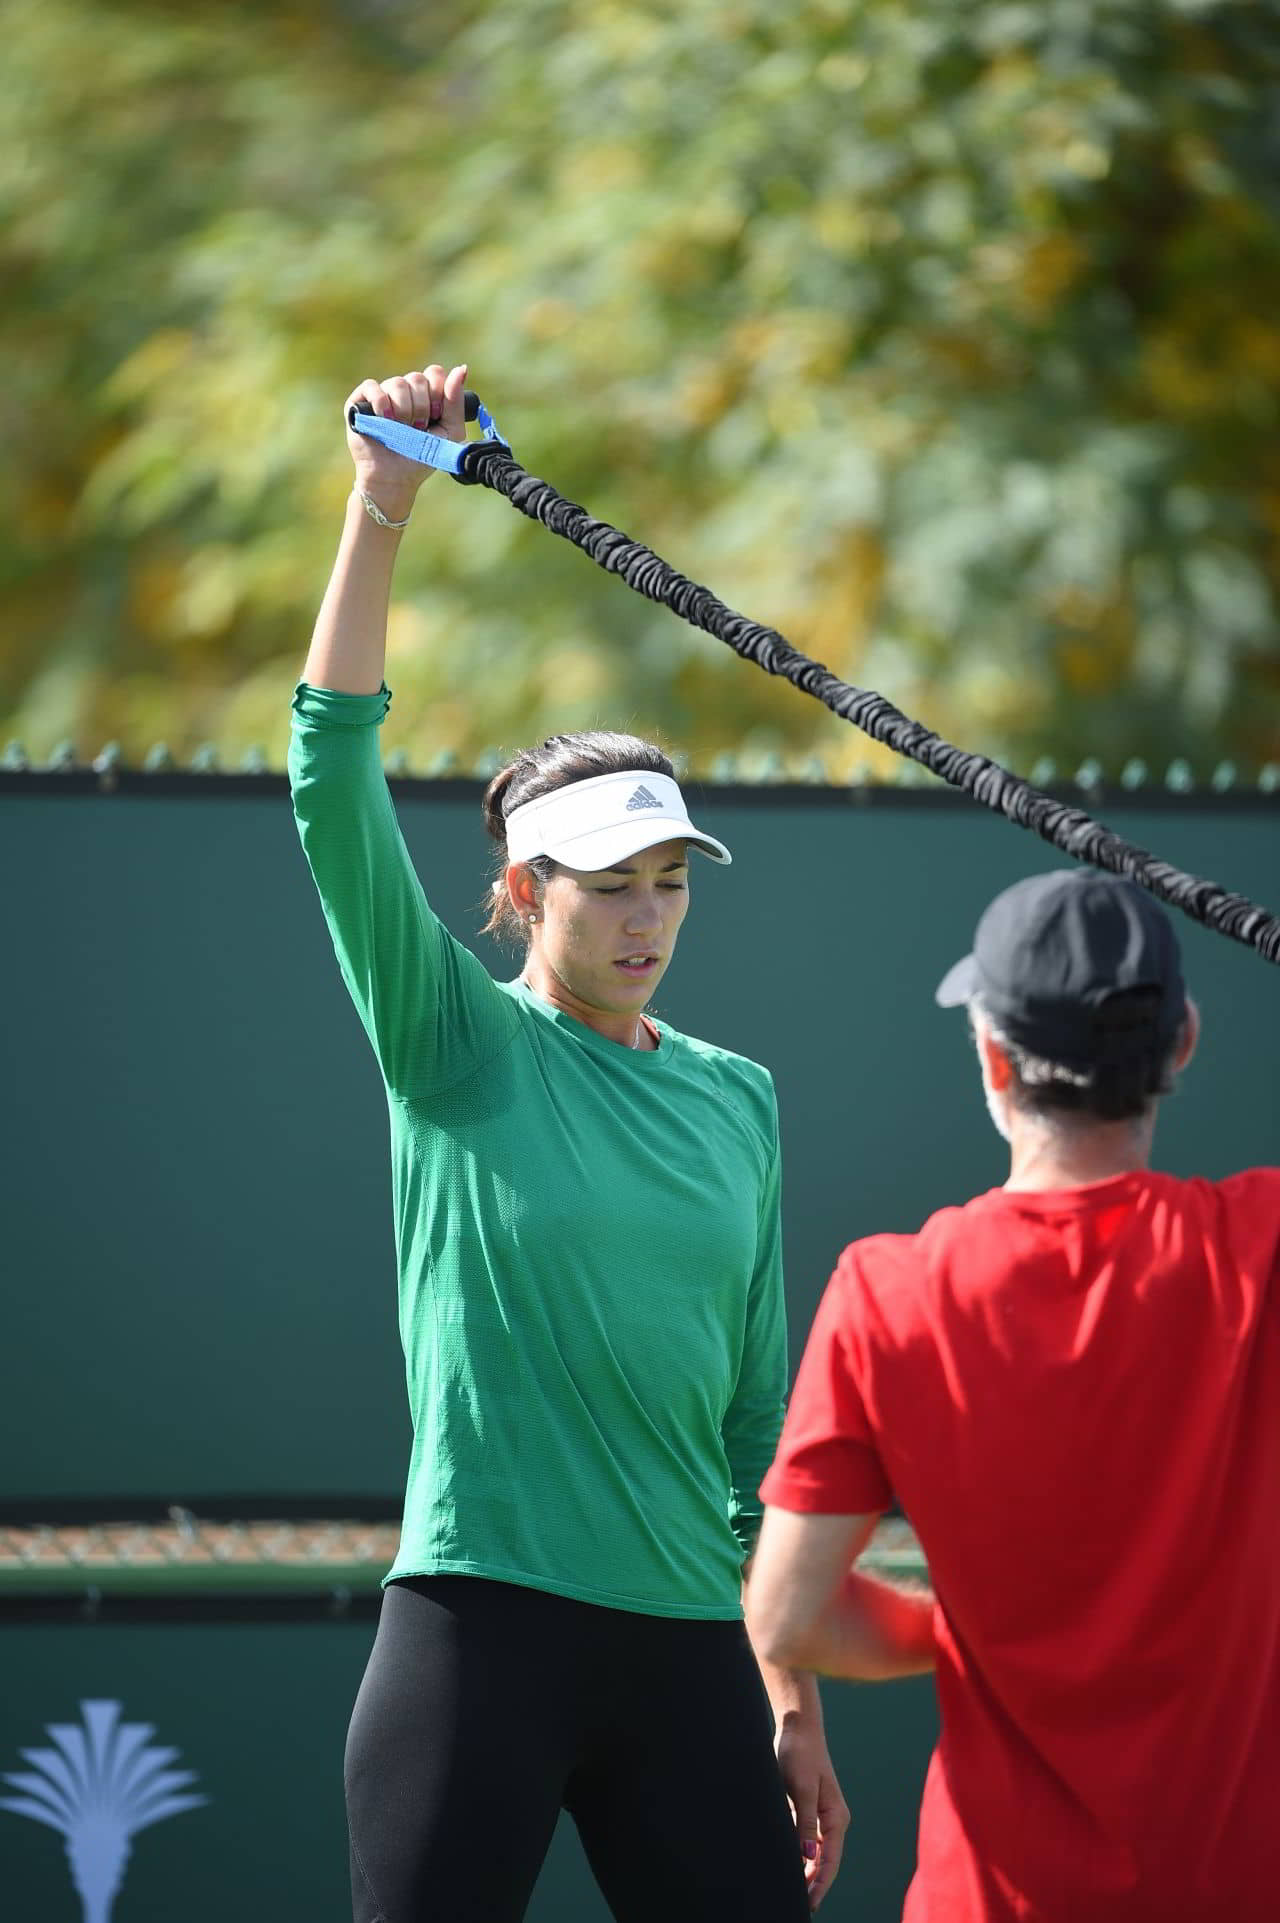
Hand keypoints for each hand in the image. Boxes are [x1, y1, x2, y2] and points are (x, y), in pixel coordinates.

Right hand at [344, 361, 468, 523]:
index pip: (434, 373)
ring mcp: (381, 395)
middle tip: (418, 428)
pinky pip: (372, 386)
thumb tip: (462, 369)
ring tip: (400, 429)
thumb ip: (456, 403)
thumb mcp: (450, 432)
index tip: (436, 415)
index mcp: (424, 395)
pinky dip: (381, 402)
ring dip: (404, 409)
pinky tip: (384, 419)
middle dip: (422, 406)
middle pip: (417, 378)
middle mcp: (402, 391)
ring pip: (397, 383)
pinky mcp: (359, 402)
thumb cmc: (421, 457)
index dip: (438, 391)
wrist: (395, 479)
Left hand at [776, 1716, 849, 1910]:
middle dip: (813, 1885)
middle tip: (797, 1905)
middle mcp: (832, 1822)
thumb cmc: (801, 1755)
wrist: (798, 1729)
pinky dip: (800, 1856)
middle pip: (824, 1862)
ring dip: (806, 1873)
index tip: (809, 1905)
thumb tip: (808, 1856)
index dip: (819, 1885)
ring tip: (792, 1893)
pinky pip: (806, 1841)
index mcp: (836, 1818)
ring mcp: (821, 1817)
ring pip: (815, 1854)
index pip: (829, 1862)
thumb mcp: (801, 1788)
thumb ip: (805, 1822)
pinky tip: (788, 1866)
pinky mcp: (809, 1810)